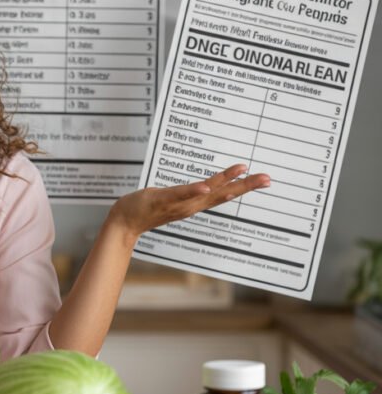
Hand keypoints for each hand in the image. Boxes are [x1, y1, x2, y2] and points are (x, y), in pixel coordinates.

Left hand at [108, 164, 270, 242]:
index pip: (223, 193)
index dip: (244, 186)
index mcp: (194, 203)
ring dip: (226, 183)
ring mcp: (177, 203)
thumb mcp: (174, 200)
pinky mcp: (162, 199)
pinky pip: (179, 194)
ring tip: (244, 171)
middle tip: (268, 178)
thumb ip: (189, 194)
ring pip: (206, 193)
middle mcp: (190, 205)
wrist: (125, 222)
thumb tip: (204, 187)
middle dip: (246, 186)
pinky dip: (193, 191)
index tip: (265, 178)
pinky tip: (206, 186)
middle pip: (222, 194)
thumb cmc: (148, 208)